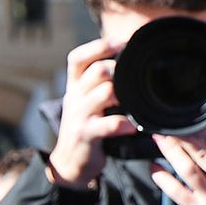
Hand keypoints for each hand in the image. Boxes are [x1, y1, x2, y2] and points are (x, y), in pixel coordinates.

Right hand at [47, 38, 137, 189]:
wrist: (69, 162)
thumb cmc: (86, 126)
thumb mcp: (86, 101)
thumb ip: (101, 83)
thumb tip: (130, 60)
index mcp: (74, 86)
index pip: (78, 58)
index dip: (99, 46)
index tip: (122, 42)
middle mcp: (74, 97)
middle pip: (96, 71)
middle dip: (117, 69)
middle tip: (133, 74)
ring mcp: (79, 116)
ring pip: (104, 93)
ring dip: (123, 94)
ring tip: (136, 100)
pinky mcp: (85, 135)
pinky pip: (107, 125)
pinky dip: (124, 124)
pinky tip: (134, 126)